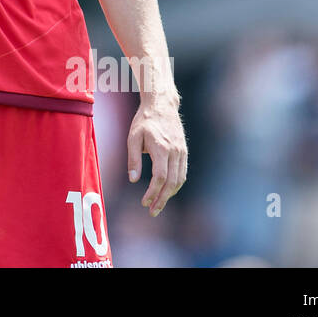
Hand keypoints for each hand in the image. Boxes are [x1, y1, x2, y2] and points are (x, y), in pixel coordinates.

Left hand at [127, 92, 187, 215]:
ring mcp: (181, 152)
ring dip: (169, 195)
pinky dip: (175, 185)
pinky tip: (166, 191)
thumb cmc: (144, 121)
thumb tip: (133, 180)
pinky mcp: (184, 152)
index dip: (153, 192)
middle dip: (162, 199)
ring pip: (179, 180)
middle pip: (172, 183)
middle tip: (152, 211)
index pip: (160, 177)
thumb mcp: (133, 137)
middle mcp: (175, 152)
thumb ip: (133, 159)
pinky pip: (182, 173)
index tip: (144, 202)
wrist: (162, 105)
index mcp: (161, 148)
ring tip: (157, 204)